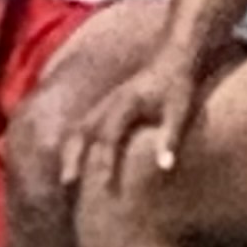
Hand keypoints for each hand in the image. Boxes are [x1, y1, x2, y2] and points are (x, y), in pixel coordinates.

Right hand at [69, 56, 204, 193]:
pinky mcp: (107, 105)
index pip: (109, 136)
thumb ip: (170, 139)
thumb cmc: (179, 89)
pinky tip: (76, 161)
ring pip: (79, 127)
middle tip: (67, 182)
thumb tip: (164, 168)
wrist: (174, 60)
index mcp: (125, 103)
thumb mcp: (180, 113)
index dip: (105, 161)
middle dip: (73, 156)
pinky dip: (75, 143)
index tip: (104, 186)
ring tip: (65, 178)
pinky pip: (84, 125)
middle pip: (83, 131)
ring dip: (70, 150)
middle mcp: (109, 102)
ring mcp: (105, 102)